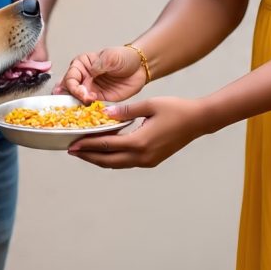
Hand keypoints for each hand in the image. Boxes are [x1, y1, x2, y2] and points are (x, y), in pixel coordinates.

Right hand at [54, 46, 146, 103]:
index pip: (70, 76)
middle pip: (69, 89)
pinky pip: (88, 105)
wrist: (139, 68)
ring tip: (84, 106)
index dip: (73, 86)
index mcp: (82, 64)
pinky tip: (91, 110)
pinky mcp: (98, 98)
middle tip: (78, 101)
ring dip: (77, 104)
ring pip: (76, 99)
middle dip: (70, 96)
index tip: (82, 92)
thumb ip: (99, 64)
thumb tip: (89, 72)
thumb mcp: (111, 56)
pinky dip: (87, 109)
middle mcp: (83, 77)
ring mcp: (90, 88)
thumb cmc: (124, 57)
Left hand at [68, 96, 205, 168]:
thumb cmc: (175, 109)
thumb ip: (125, 110)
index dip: (88, 145)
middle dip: (89, 156)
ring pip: (117, 164)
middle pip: (108, 161)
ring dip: (99, 159)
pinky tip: (106, 151)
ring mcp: (148, 161)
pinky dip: (113, 158)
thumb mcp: (149, 104)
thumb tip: (104, 113)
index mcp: (140, 142)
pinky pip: (127, 162)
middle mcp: (142, 156)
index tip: (73, 144)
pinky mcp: (152, 160)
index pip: (107, 145)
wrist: (198, 121)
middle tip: (72, 151)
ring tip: (85, 152)